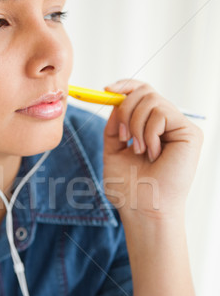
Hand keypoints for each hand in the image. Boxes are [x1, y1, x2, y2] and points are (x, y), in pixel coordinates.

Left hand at [102, 79, 202, 218]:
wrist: (143, 209)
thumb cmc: (129, 188)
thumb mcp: (113, 151)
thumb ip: (115, 126)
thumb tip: (115, 101)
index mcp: (151, 128)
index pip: (142, 93)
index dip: (125, 86)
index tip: (106, 89)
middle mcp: (168, 125)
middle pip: (145, 91)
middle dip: (126, 110)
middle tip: (123, 138)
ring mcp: (180, 128)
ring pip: (151, 99)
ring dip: (136, 126)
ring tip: (138, 151)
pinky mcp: (190, 133)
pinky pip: (162, 113)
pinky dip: (149, 133)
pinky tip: (153, 154)